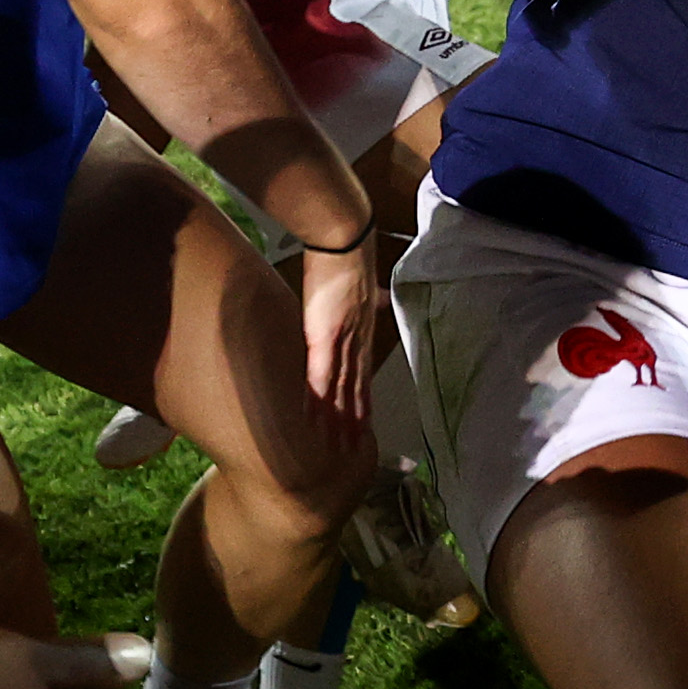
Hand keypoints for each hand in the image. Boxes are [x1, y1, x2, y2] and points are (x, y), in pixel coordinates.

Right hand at [293, 234, 388, 437]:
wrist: (345, 240)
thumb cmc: (347, 258)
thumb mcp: (357, 284)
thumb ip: (363, 298)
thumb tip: (373, 296)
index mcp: (362, 331)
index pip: (362, 374)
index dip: (362, 400)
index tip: (363, 422)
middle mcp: (355, 342)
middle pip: (354, 389)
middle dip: (352, 421)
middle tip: (351, 449)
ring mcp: (340, 340)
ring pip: (339, 388)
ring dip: (336, 418)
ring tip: (334, 444)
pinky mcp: (323, 336)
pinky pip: (320, 373)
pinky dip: (317, 397)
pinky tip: (313, 416)